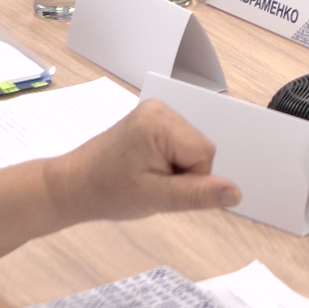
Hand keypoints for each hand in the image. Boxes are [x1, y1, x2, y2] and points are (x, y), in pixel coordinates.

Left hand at [45, 100, 240, 224]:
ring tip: (144, 175)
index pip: (205, 154)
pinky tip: (143, 166)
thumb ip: (198, 194)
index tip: (160, 187)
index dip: (189, 180)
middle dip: (182, 172)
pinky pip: (178, 142)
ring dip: (175, 167)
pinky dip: (167, 159)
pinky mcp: (149, 119)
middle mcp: (159, 109)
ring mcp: (154, 111)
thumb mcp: (157, 198)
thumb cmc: (108, 192)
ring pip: (191, 146)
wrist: (74, 186)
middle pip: (199, 148)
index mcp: (160, 122)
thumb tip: (234, 192)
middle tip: (150, 183)